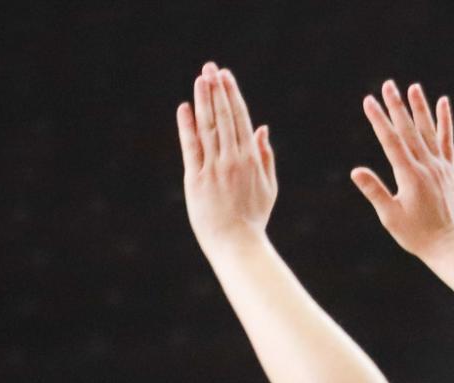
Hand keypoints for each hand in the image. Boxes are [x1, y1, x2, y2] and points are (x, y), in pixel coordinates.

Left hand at [178, 63, 276, 253]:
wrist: (236, 244)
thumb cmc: (253, 218)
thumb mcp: (269, 186)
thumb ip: (266, 155)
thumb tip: (262, 127)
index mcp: (251, 158)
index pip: (240, 118)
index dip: (232, 94)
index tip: (226, 76)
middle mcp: (232, 159)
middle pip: (223, 117)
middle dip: (217, 89)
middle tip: (210, 68)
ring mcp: (214, 168)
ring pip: (208, 127)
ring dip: (203, 100)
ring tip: (200, 79)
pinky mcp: (196, 180)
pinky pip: (191, 147)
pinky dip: (187, 127)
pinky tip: (184, 108)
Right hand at [352, 81, 453, 268]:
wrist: (448, 245)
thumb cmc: (415, 235)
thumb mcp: (390, 217)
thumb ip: (375, 191)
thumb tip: (356, 171)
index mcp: (410, 176)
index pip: (391, 141)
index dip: (379, 120)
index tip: (369, 101)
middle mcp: (426, 166)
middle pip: (408, 130)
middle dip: (396, 106)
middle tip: (387, 85)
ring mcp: (440, 166)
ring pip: (428, 131)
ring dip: (419, 108)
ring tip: (412, 87)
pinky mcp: (448, 170)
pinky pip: (446, 140)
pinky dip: (444, 121)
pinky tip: (443, 103)